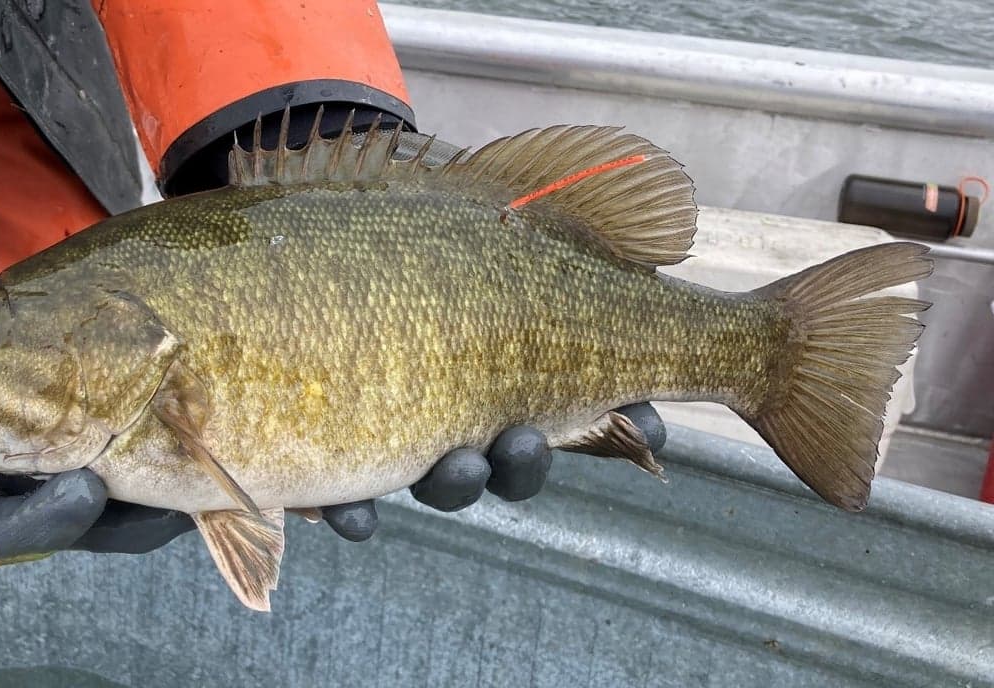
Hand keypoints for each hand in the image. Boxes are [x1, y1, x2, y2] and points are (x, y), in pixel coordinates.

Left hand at [318, 130, 670, 540]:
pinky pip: (355, 497)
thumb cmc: (472, 208)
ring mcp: (418, 428)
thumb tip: (671, 237)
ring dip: (459, 484)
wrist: (373, 208)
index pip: (599, 412)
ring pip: (448, 481)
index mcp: (543, 366)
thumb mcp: (541, 212)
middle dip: (528, 459)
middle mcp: (484, 408)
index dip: (629, 427)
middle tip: (526, 438)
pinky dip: (356, 516)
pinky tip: (356, 520)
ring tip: (459, 462)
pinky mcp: (352, 442)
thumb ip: (610, 228)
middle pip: (519, 462)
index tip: (644, 423)